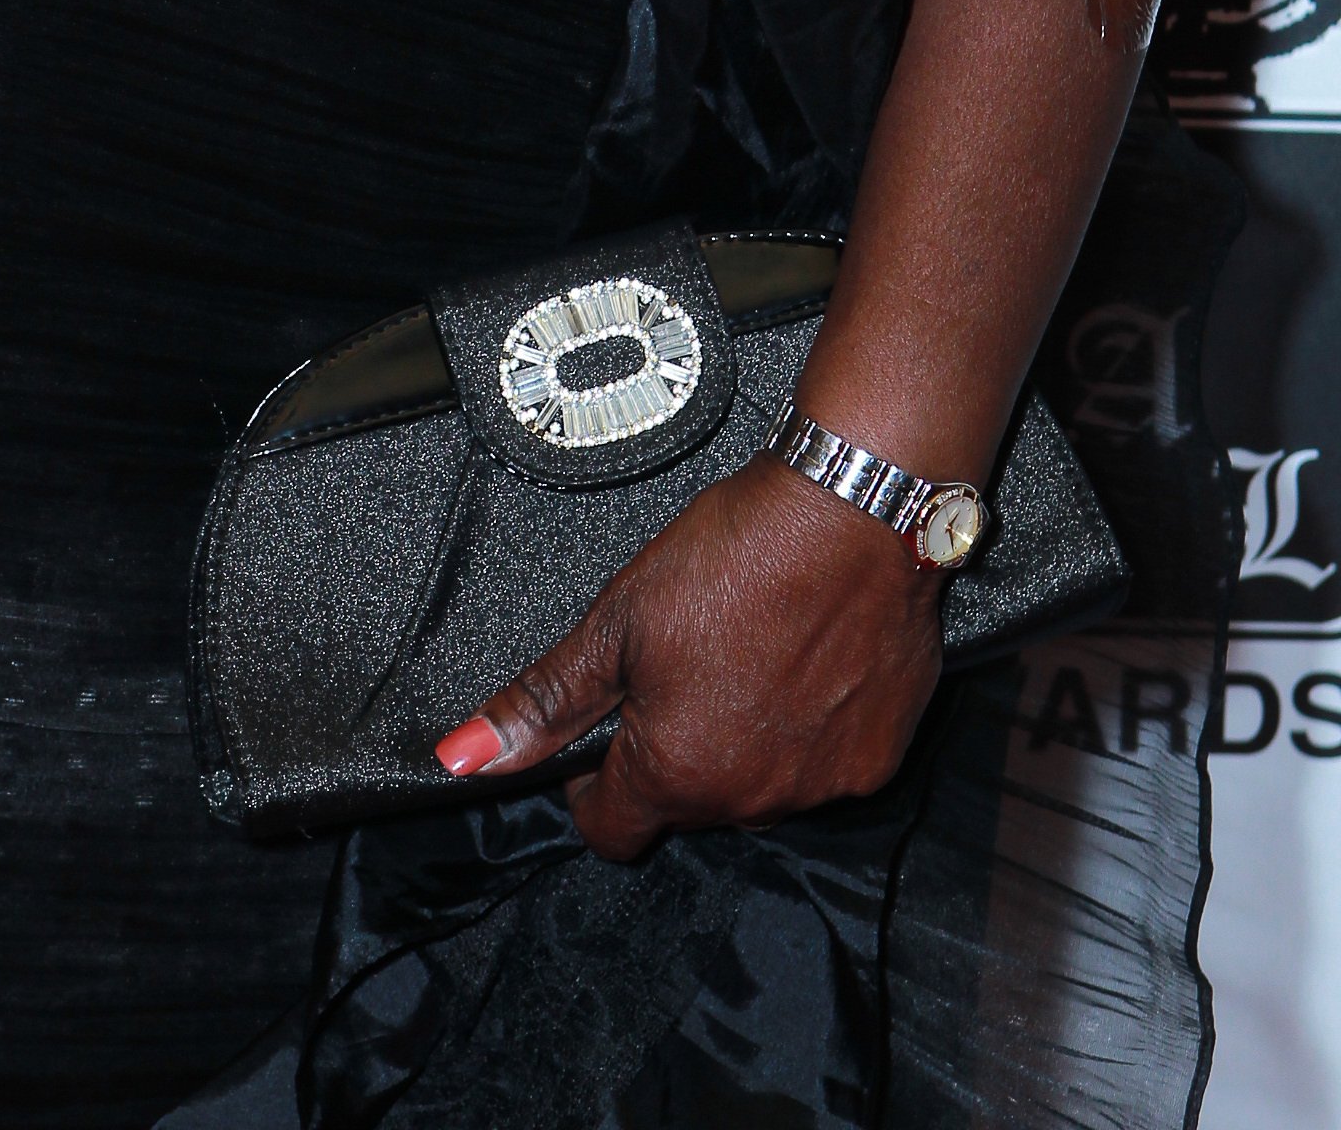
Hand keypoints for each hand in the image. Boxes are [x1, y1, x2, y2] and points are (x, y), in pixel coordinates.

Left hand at [436, 455, 944, 861]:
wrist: (853, 510)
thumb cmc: (738, 556)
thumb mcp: (616, 620)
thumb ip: (543, 700)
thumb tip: (463, 757)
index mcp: (677, 774)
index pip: (609, 830)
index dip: (591, 783)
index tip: (603, 732)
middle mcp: (751, 800)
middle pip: (687, 802)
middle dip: (674, 748)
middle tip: (683, 663)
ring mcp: (822, 785)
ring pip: (758, 783)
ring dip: (744, 739)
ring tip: (747, 649)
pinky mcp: (877, 756)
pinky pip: (825, 763)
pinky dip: (810, 726)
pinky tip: (804, 659)